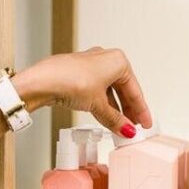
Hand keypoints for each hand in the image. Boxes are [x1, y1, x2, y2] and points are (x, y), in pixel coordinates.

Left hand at [14, 47, 151, 136]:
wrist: (42, 81)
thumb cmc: (70, 81)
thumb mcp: (98, 105)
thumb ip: (115, 119)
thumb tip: (126, 129)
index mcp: (117, 61)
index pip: (135, 90)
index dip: (141, 110)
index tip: (145, 124)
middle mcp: (105, 59)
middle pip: (123, 90)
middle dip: (128, 110)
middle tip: (134, 127)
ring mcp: (91, 67)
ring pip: (109, 92)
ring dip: (115, 110)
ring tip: (120, 126)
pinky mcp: (78, 75)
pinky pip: (97, 92)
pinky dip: (102, 106)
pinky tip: (105, 118)